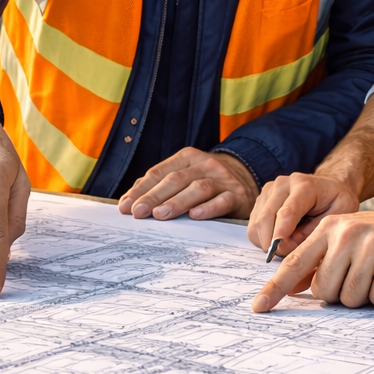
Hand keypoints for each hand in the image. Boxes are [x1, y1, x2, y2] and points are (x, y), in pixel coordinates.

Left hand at [118, 147, 257, 220]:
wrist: (247, 178)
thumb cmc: (207, 180)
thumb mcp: (185, 175)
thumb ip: (159, 185)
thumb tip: (130, 201)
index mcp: (187, 158)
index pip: (159, 172)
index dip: (141, 189)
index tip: (126, 206)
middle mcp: (205, 165)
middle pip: (176, 179)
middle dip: (154, 196)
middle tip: (139, 212)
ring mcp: (223, 179)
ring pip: (198, 188)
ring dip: (177, 202)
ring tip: (161, 215)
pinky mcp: (237, 195)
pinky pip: (222, 201)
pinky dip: (208, 208)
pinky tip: (195, 216)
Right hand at [247, 171, 359, 253]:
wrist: (329, 187)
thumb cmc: (336, 203)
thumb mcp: (336, 218)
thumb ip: (312, 233)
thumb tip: (283, 247)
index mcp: (304, 185)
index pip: (287, 212)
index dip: (280, 232)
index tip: (277, 250)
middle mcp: (282, 184)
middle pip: (265, 218)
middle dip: (271, 242)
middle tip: (285, 257)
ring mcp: (268, 190)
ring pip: (256, 224)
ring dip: (267, 241)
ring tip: (287, 244)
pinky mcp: (261, 199)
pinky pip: (253, 226)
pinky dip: (263, 238)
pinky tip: (280, 237)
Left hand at [251, 203, 373, 311]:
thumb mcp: (349, 240)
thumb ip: (322, 260)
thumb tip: (293, 288)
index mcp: (329, 229)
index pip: (294, 262)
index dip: (275, 288)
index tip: (258, 307)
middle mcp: (346, 233)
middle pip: (325, 290)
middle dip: (342, 294)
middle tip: (361, 278)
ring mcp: (370, 245)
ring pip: (351, 298)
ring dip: (366, 296)